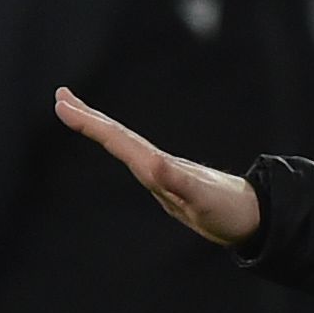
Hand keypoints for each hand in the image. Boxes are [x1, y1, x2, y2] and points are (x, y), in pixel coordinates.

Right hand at [56, 87, 259, 245]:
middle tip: (60, 96)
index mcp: (159, 166)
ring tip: (74, 111)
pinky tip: (114, 143)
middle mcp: (157, 164)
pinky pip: (134, 158)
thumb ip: (178, 182)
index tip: (63, 104)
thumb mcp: (202, 199)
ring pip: (123, 144)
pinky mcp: (167, 182)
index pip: (118, 139)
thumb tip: (152, 166)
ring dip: (98, 127)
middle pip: (118, 136)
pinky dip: (117, 146)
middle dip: (88, 117)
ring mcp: (161, 172)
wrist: (253, 216)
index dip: (90, 123)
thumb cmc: (229, 210)